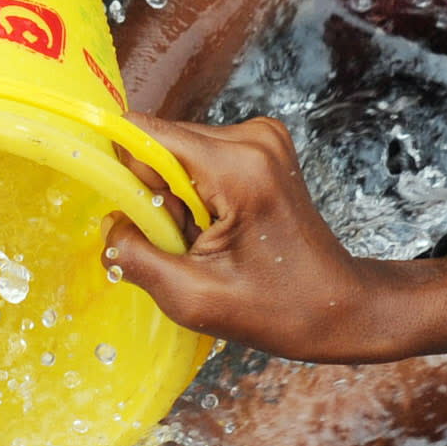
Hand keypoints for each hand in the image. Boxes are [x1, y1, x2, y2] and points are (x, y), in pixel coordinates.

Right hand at [100, 115, 437, 362]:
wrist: (339, 306)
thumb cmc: (279, 309)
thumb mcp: (193, 299)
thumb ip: (135, 257)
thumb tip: (107, 225)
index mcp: (238, 167)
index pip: (145, 136)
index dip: (121, 172)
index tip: (128, 216)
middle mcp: (252, 137)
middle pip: (161, 144)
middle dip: (154, 194)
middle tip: (183, 243)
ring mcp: (261, 136)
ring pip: (177, 153)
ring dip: (174, 197)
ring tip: (205, 241)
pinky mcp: (261, 145)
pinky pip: (199, 159)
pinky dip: (195, 195)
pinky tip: (218, 230)